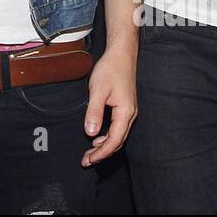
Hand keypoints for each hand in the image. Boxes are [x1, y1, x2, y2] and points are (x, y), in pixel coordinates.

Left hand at [81, 47, 136, 166]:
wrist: (121, 55)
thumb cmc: (111, 69)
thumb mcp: (98, 90)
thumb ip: (94, 112)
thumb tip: (91, 133)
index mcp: (125, 112)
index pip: (114, 140)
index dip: (102, 153)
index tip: (90, 160)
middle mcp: (129, 114)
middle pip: (117, 141)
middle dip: (102, 153)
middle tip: (86, 161)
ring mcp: (128, 112)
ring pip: (117, 136)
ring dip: (104, 146)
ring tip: (90, 153)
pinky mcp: (124, 108)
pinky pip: (117, 128)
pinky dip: (107, 137)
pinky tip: (97, 138)